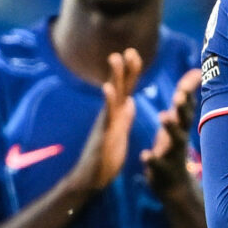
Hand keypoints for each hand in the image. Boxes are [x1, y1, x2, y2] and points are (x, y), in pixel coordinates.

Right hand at [66, 48, 140, 197]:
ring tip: (115, 58)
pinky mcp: (103, 134)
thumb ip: (124, 116)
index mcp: (116, 114)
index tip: (135, 53)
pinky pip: (106, 115)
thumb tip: (131, 101)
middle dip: (123, 68)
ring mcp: (105, 123)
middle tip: (128, 48)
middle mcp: (109, 114)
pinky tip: (107, 88)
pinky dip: (107, 101)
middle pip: (118, 87)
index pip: (125, 89)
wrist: (92, 178)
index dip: (131, 72)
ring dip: (113, 76)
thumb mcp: (120, 133)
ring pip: (111, 96)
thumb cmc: (105, 157)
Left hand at [142, 67, 199, 201]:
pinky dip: (152, 160)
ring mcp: (172, 155)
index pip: (187, 105)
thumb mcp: (179, 121)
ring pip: (175, 140)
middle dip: (182, 107)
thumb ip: (185, 97)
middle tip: (179, 94)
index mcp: (181, 126)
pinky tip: (145, 154)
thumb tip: (197, 71)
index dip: (190, 90)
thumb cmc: (174, 146)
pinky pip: (157, 165)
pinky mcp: (161, 171)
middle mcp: (180, 138)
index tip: (196, 74)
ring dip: (170, 128)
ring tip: (164, 116)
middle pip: (184, 120)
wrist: (174, 186)